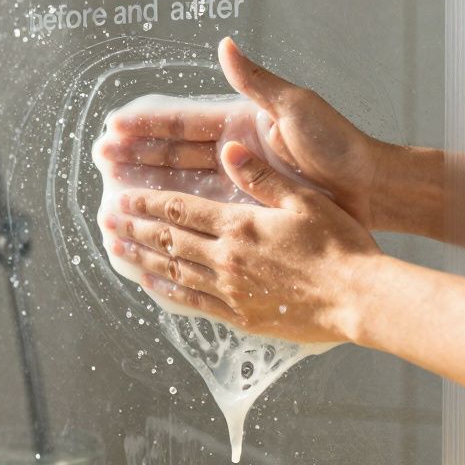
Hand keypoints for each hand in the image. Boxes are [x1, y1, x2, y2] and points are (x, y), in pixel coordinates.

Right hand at [96, 37, 392, 228]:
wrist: (370, 188)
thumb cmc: (338, 143)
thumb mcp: (295, 106)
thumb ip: (255, 81)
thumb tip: (224, 47)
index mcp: (239, 124)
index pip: (182, 124)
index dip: (147, 125)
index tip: (115, 126)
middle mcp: (233, 154)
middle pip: (173, 155)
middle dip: (135, 155)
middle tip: (100, 157)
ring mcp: (238, 184)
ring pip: (181, 185)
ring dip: (147, 187)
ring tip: (113, 192)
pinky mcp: (246, 212)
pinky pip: (202, 215)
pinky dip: (176, 217)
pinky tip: (152, 222)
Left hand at [101, 141, 380, 343]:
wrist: (358, 297)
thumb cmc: (339, 244)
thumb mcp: (304, 199)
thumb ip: (262, 176)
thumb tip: (228, 149)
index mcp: (240, 225)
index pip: (181, 209)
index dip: (148, 202)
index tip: (122, 197)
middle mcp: (227, 258)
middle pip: (169, 239)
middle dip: (134, 227)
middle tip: (106, 221)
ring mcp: (231, 289)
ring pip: (174, 270)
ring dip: (142, 257)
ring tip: (117, 248)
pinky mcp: (240, 314)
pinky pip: (193, 301)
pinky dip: (167, 290)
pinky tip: (151, 284)